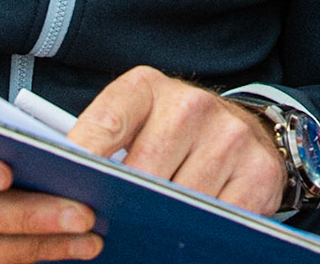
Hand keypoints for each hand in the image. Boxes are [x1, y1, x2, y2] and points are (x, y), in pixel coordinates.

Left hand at [65, 66, 284, 213]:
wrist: (241, 128)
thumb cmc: (170, 131)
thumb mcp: (134, 122)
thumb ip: (102, 145)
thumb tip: (61, 190)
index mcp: (147, 88)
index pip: (108, 121)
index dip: (84, 156)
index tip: (64, 186)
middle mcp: (192, 105)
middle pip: (144, 172)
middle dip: (123, 205)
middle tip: (105, 225)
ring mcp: (230, 136)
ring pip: (182, 200)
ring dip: (162, 223)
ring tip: (147, 231)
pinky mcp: (258, 170)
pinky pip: (219, 217)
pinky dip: (200, 232)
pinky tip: (187, 231)